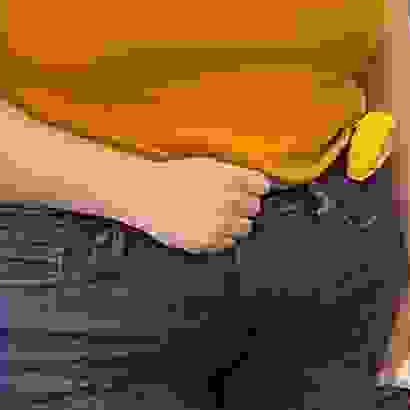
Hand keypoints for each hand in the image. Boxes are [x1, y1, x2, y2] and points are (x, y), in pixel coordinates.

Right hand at [120, 156, 272, 253]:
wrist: (143, 193)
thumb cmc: (172, 177)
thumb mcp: (208, 166)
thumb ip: (238, 176)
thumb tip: (266, 187)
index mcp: (232, 178)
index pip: (262, 186)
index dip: (254, 189)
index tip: (248, 191)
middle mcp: (230, 200)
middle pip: (255, 208)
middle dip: (242, 206)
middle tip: (221, 203)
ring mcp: (220, 222)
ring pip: (244, 227)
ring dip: (232, 222)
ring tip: (210, 215)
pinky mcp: (209, 240)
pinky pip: (227, 242)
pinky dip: (219, 236)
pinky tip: (202, 225)